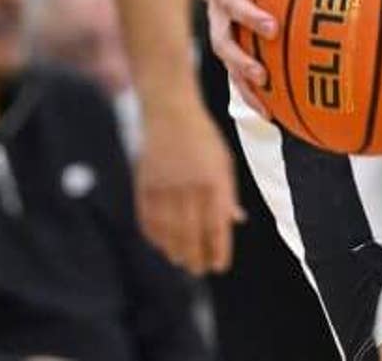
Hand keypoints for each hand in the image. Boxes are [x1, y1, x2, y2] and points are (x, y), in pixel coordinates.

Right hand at [136, 90, 242, 275]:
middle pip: (191, 234)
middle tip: (200, 270)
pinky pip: (148, 219)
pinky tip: (162, 244)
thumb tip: (236, 222)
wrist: (169, 111)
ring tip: (183, 261)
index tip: (220, 266)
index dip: (218, 250)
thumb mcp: (224, 162)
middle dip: (196, 257)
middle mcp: (189, 186)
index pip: (217, 226)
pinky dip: (155, 236)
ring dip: (176, 251)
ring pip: (169, 232)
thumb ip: (227, 193)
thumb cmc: (203, 138)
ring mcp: (164, 186)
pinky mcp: (145, 185)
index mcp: (214, 180)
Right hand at [202, 0, 326, 92]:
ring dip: (241, 64)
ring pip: (225, 45)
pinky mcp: (225, 44)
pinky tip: (272, 115)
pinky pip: (234, 72)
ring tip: (264, 80)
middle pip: (229, 5)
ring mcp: (219, 20)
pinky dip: (250, 94)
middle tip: (272, 29)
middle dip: (248, 16)